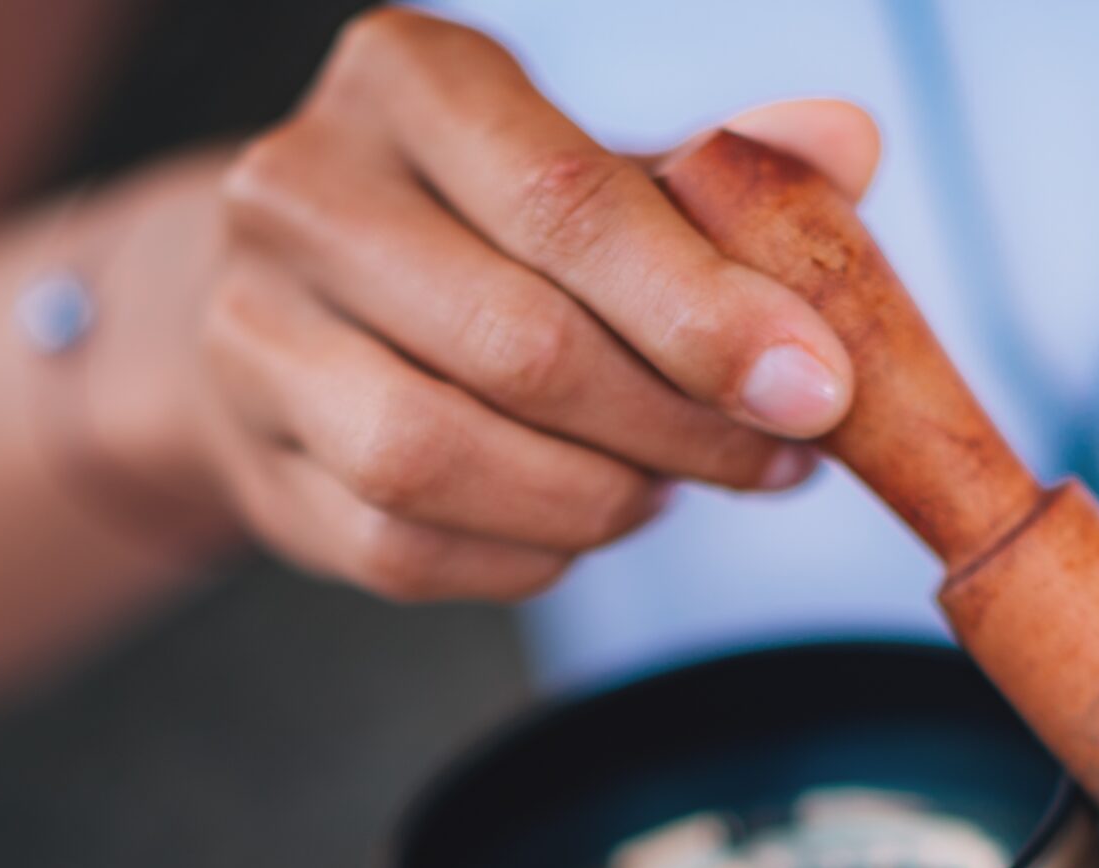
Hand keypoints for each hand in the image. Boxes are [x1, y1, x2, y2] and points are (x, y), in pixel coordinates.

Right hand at [141, 7, 878, 602]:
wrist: (309, 296)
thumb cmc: (491, 228)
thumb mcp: (604, 167)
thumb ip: (722, 173)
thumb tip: (846, 149)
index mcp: (403, 80)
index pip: (563, 205)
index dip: (702, 311)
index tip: (818, 388)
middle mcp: (299, 191)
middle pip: (513, 344)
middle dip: (674, 424)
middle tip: (776, 456)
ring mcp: (252, 331)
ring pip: (436, 458)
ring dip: (594, 499)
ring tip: (668, 486)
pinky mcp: (256, 462)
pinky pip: (403, 548)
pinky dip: (525, 556)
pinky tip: (579, 524)